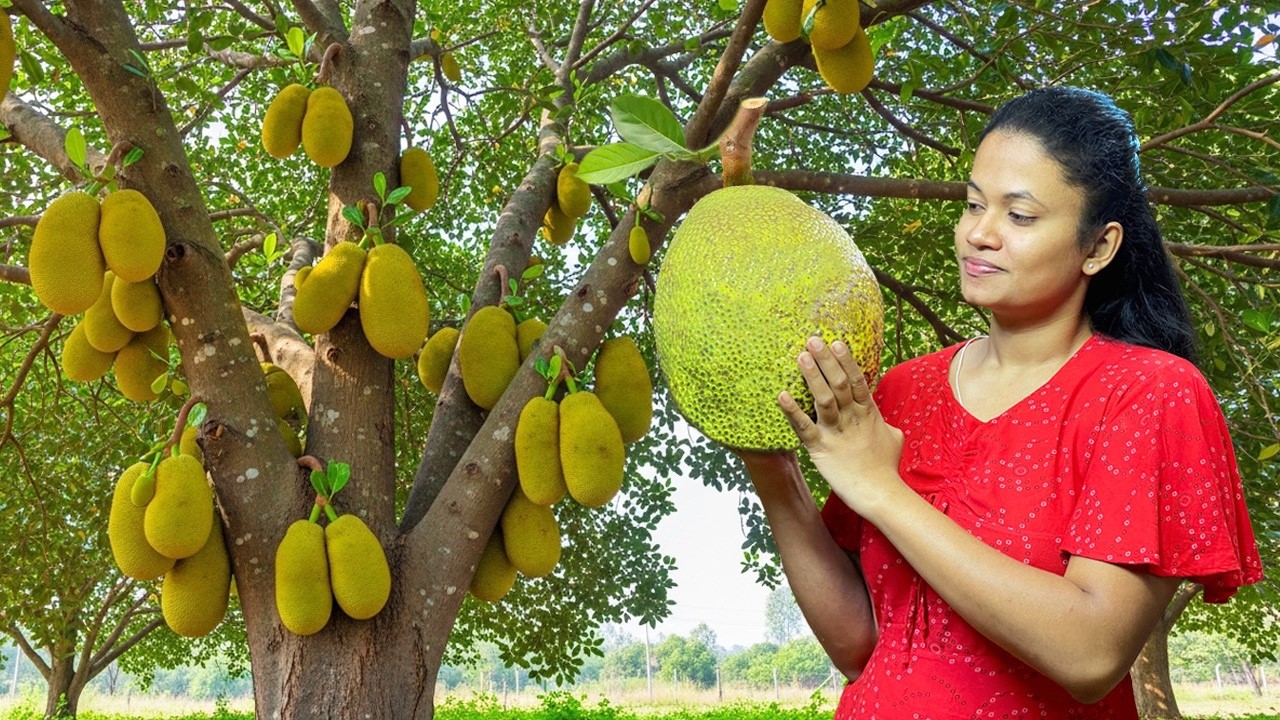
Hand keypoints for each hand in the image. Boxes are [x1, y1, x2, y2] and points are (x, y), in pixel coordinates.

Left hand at [778, 337, 904, 513]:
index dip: (846, 360)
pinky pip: (804, 427)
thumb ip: (884, 423)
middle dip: (825, 360)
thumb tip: (883, 420)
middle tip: (812, 340)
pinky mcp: (821, 449)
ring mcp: (836, 432)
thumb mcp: (893, 438)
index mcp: (868, 413)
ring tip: (801, 356)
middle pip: (839, 383)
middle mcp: (852, 418)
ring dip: (811, 376)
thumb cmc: (886, 468)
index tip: (836, 342)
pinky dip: (792, 410)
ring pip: (823, 398)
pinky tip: (781, 395)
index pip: (857, 380)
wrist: (880, 494)